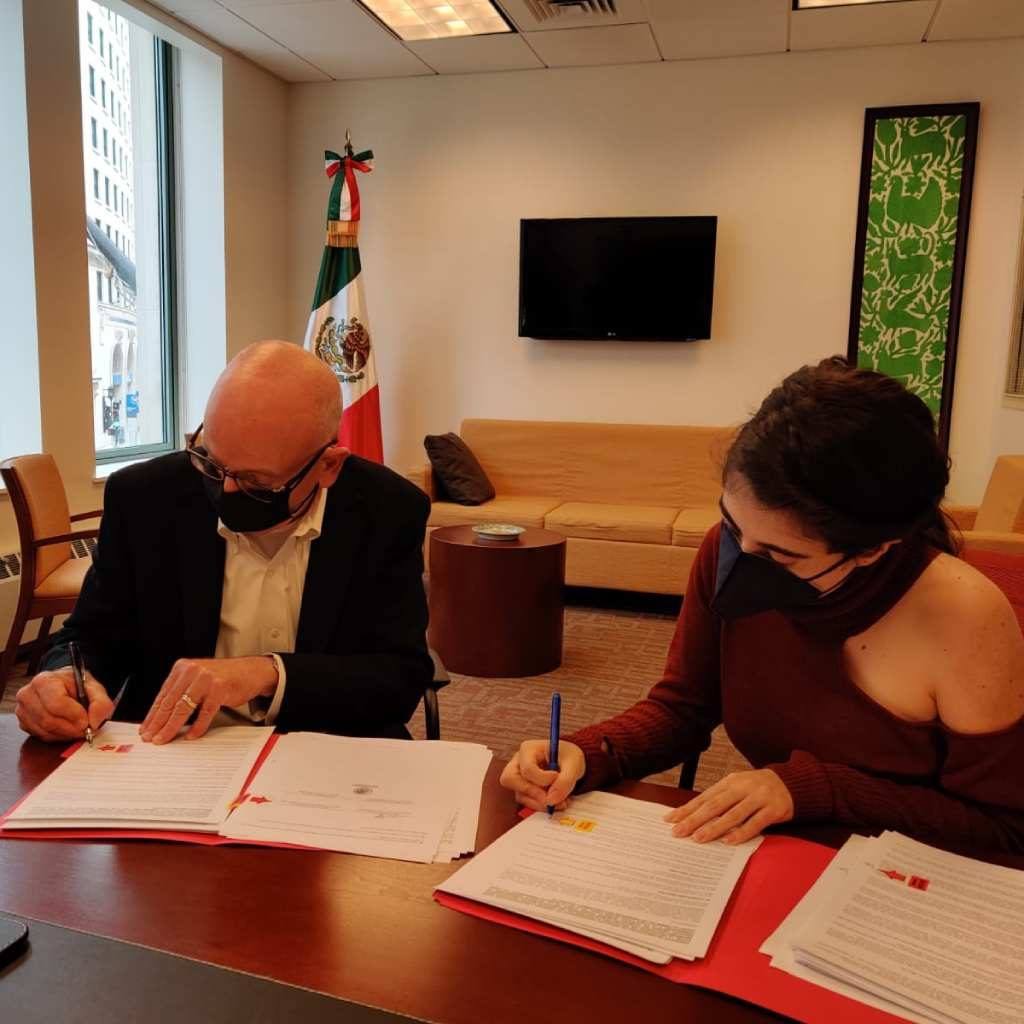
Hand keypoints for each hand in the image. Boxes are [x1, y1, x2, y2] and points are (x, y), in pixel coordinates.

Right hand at [15, 668, 113, 742]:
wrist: (65, 687)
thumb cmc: (77, 686)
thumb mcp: (94, 688)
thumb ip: (100, 703)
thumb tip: (95, 722)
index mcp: (44, 680)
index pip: (56, 704)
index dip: (74, 716)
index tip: (87, 721)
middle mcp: (28, 694)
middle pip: (48, 720)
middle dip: (71, 728)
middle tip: (86, 729)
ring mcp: (23, 710)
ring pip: (45, 731)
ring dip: (66, 733)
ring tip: (78, 727)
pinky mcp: (24, 723)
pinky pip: (42, 736)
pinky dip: (58, 736)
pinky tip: (67, 728)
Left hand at [140, 657, 277, 743]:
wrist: (251, 670)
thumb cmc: (223, 677)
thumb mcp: (198, 679)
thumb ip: (182, 692)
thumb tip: (162, 717)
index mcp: (183, 667)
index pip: (163, 695)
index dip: (152, 714)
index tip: (145, 728)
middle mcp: (193, 670)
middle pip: (170, 702)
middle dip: (158, 723)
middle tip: (150, 738)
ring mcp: (206, 679)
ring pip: (183, 708)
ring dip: (172, 727)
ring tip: (164, 739)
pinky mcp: (220, 688)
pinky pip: (205, 712)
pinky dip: (197, 726)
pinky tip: (191, 735)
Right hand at [499, 740, 585, 812]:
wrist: (571, 763)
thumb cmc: (569, 757)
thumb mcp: (573, 764)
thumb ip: (565, 781)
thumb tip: (551, 800)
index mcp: (528, 749)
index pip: (527, 768)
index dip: (542, 779)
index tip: (557, 777)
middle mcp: (518, 762)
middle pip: (510, 779)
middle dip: (532, 792)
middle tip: (550, 800)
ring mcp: (519, 777)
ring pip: (520, 795)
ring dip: (540, 802)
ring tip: (561, 801)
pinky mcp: (523, 790)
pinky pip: (527, 802)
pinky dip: (542, 805)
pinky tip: (557, 802)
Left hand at [664, 769, 793, 844]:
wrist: (791, 783)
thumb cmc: (756, 789)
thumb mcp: (737, 787)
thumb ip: (719, 799)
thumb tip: (692, 816)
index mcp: (730, 781)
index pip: (704, 797)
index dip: (687, 808)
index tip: (670, 819)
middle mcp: (742, 787)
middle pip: (715, 805)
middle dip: (695, 819)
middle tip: (679, 832)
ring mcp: (758, 797)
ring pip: (733, 814)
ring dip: (714, 827)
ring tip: (699, 838)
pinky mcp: (773, 809)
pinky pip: (756, 823)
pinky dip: (742, 832)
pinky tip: (729, 841)